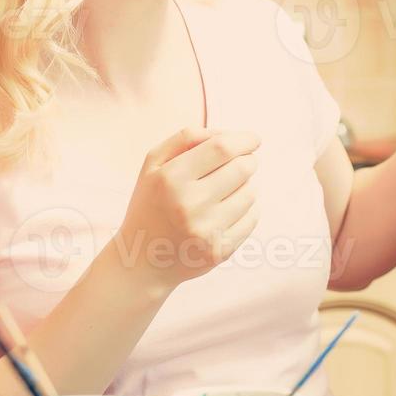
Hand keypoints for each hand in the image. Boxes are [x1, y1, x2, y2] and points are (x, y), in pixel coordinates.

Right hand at [113, 128, 261, 289]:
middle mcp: (188, 204)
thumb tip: (229, 133)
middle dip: (248, 160)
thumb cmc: (152, 204)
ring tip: (224, 193)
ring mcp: (206, 230)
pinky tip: (226, 213)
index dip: (244, 139)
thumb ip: (186, 138)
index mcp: (170, 178)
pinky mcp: (220, 251)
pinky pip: (253, 218)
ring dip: (245, 186)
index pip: (222, 148)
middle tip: (240, 164)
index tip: (254, 139)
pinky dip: (247, 210)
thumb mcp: (153, 165)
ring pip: (251, 192)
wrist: (141, 261)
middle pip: (243, 168)